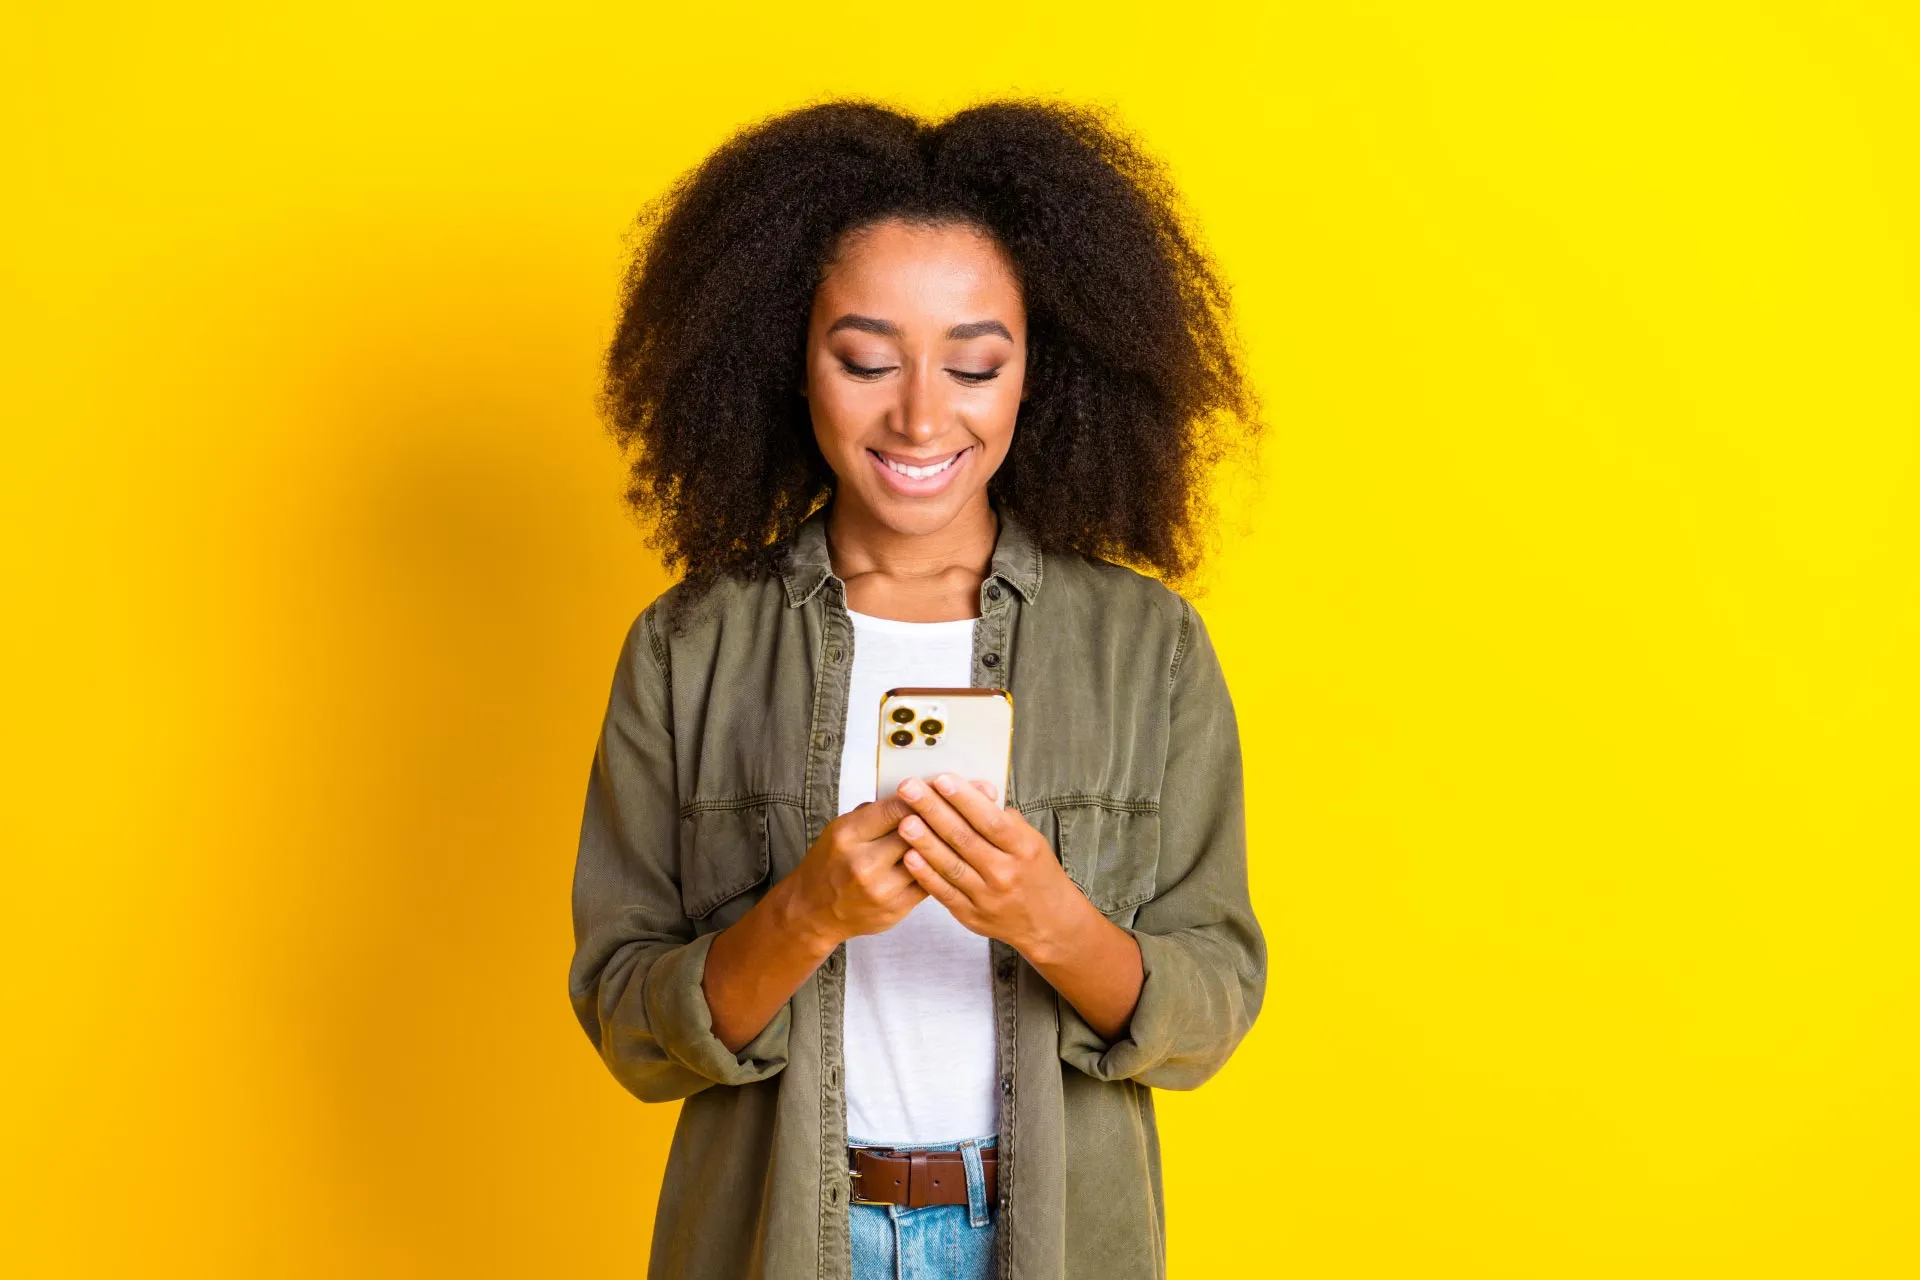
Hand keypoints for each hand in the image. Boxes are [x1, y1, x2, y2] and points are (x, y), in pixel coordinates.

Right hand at [784, 780, 1000, 947]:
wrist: (815, 911)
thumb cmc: (831, 862)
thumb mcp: (843, 828)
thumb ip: (878, 813)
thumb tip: (920, 791)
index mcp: (849, 834)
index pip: (897, 807)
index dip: (927, 792)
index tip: (952, 781)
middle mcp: (864, 862)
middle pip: (918, 831)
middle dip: (951, 811)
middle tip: (981, 793)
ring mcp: (881, 889)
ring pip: (929, 859)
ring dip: (957, 839)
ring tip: (984, 822)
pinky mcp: (895, 909)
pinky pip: (930, 883)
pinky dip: (948, 866)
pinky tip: (967, 852)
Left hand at [892, 772, 1092, 964]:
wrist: (1049, 923)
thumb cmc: (1037, 874)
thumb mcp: (1032, 841)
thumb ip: (1003, 819)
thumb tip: (974, 791)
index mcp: (1023, 848)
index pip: (990, 819)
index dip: (964, 799)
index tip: (941, 780)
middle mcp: (1005, 872)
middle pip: (964, 838)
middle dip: (933, 810)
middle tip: (909, 789)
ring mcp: (987, 896)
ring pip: (951, 865)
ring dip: (925, 842)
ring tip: (904, 821)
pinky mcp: (971, 915)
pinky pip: (944, 892)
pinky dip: (926, 875)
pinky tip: (909, 856)